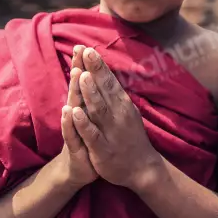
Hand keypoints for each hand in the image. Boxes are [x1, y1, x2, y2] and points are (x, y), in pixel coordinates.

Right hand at [57, 45, 97, 187]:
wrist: (81, 169)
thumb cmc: (90, 140)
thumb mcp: (94, 118)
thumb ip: (94, 98)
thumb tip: (97, 79)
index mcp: (86, 107)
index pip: (86, 83)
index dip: (85, 65)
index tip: (86, 45)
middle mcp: (78, 114)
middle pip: (78, 89)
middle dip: (79, 69)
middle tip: (79, 50)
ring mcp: (74, 129)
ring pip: (74, 107)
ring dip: (75, 90)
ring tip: (77, 73)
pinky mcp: (74, 146)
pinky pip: (71, 133)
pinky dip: (70, 122)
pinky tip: (68, 111)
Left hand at [72, 47, 161, 191]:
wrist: (142, 168)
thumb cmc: (131, 137)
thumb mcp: (127, 112)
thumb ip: (115, 95)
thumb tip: (106, 75)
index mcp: (122, 104)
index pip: (109, 81)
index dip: (99, 65)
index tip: (89, 48)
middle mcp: (118, 114)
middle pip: (104, 89)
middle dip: (95, 70)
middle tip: (86, 51)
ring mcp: (111, 131)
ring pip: (98, 108)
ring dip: (90, 91)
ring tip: (82, 75)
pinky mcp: (103, 149)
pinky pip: (92, 134)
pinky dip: (83, 122)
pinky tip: (75, 111)